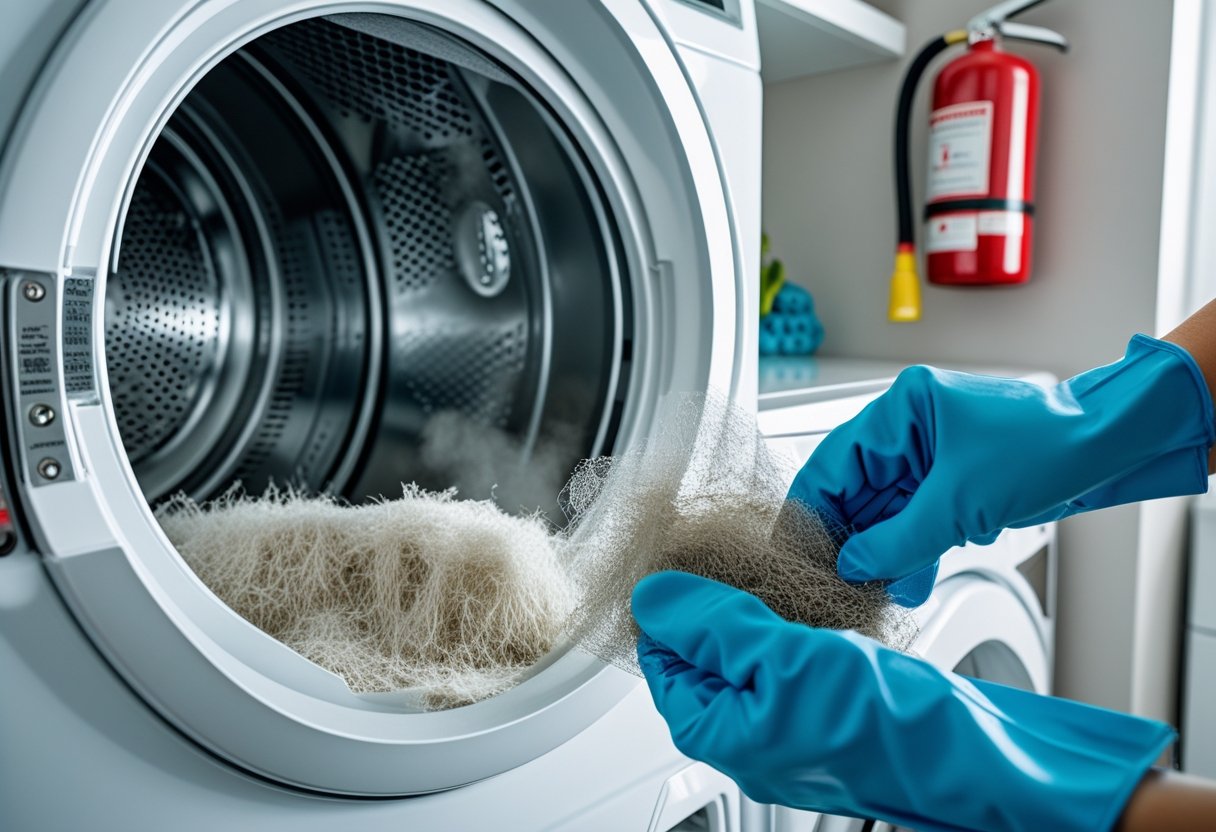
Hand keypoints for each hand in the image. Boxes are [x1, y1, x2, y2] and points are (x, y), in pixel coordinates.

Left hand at [634, 571, 1173, 831]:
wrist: (965, 755)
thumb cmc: (882, 725)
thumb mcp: (783, 658)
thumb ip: (712, 625)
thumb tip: (654, 595)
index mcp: (714, 729)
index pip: (659, 654)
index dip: (668, 599)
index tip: (682, 555)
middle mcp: (741, 733)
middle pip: (697, 653)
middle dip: (707, 601)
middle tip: (723, 554)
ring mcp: (779, 725)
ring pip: (741, 653)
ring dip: (746, 609)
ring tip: (761, 571)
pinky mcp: (817, 712)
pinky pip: (780, 662)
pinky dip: (782, 627)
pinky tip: (800, 603)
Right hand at [788, 335, 1213, 604]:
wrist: (1111, 446)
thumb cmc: (1048, 444)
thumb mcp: (961, 501)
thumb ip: (899, 539)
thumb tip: (854, 564)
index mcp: (901, 409)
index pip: (834, 463)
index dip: (812, 511)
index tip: (799, 551)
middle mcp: (910, 429)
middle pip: (856, 491)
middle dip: (850, 540)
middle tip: (836, 579)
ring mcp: (931, 458)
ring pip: (885, 512)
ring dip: (882, 553)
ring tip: (875, 589)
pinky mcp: (953, 484)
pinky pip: (916, 521)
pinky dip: (911, 550)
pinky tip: (906, 580)